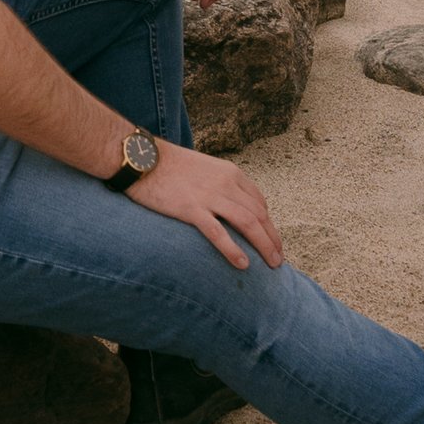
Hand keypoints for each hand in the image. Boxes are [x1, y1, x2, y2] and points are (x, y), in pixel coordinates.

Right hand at [124, 136, 283, 269]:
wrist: (143, 159)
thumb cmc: (170, 165)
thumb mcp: (205, 168)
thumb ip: (221, 184)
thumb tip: (231, 206)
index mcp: (231, 173)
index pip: (259, 202)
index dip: (269, 224)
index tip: (272, 240)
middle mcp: (226, 183)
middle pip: (259, 214)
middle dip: (273, 238)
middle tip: (279, 259)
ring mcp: (209, 196)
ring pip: (247, 224)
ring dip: (263, 246)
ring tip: (272, 264)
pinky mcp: (191, 209)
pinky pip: (218, 233)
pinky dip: (233, 250)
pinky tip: (243, 264)